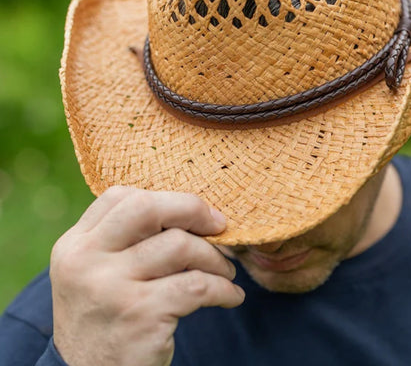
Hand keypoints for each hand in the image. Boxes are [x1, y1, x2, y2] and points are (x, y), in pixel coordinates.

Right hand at [50, 186, 243, 365]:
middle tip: (220, 226)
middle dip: (193, 210)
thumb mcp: (98, 272)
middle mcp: (86, 261)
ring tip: (224, 272)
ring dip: (215, 258)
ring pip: (180, 245)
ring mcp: (111, 288)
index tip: (194, 213)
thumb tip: (192, 208)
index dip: (165, 198)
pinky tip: (231, 296)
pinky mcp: (140, 316)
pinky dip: (224, 289)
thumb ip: (126, 238)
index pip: (120, 197)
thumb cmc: (107, 317)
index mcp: (75, 244)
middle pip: (149, 208)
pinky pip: (197, 285)